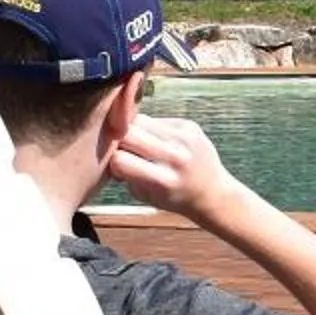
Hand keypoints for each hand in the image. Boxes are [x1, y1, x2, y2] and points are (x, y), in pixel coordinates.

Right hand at [107, 113, 240, 222]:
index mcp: (163, 180)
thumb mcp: (143, 195)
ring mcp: (185, 138)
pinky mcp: (189, 125)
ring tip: (138, 144)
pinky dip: (149, 128)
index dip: (112, 162)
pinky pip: (155, 118)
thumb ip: (124, 173)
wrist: (211, 191)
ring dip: (132, 130)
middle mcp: (176, 157)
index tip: (116, 166)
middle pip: (127, 134)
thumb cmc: (172, 196)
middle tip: (121, 150)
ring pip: (139, 120)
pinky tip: (156, 141)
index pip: (120, 160)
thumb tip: (105, 145)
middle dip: (118, 141)